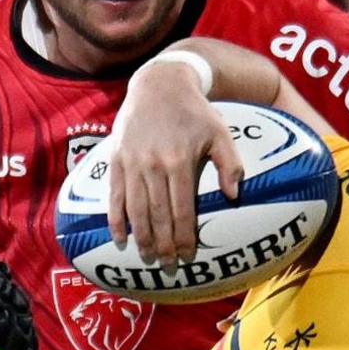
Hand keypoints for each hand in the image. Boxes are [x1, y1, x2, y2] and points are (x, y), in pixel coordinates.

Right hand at [106, 56, 242, 267]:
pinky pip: (114, 195)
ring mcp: (132, 162)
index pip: (182, 210)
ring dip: (141, 237)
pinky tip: (119, 238)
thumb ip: (230, 164)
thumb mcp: (220, 133)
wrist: (159, 83)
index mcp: (180, 161)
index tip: (188, 256)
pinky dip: (115, 219)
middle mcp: (154, 164)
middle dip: (163, 244)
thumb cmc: (195, 112)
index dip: (184, 237)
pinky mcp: (116, 158)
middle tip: (168, 265)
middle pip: (158, 215)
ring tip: (147, 257)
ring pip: (135, 209)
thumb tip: (234, 196)